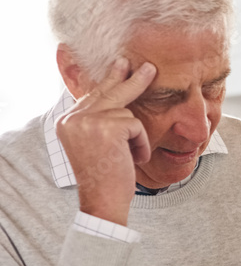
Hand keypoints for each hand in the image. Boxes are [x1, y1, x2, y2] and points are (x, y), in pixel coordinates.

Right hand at [55, 57, 156, 225]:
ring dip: (136, 136)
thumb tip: (116, 93)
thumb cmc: (105, 176)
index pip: (93, 96)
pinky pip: (136, 125)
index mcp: (67, 121)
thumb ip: (100, 119)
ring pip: (127, 112)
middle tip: (147, 66)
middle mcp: (73, 118)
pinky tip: (132, 158)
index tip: (121, 66)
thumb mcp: (96, 143)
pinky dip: (141, 142)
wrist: (103, 200)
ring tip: (129, 156)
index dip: (110, 82)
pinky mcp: (107, 127)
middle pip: (107, 92)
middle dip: (130, 79)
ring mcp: (88, 121)